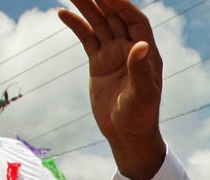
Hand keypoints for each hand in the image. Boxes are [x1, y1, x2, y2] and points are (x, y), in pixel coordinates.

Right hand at [60, 0, 166, 179]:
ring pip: (99, 24)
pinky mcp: (99, 63)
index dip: (121, 4)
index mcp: (146, 53)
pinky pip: (87, 39)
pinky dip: (76, 26)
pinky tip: (62, 13)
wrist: (127, 135)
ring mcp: (114, 54)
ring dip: (86, 7)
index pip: (135, 20)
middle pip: (115, 16)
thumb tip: (140, 45)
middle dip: (101, 0)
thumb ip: (140, 70)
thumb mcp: (142, 95)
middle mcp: (130, 49)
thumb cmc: (140, 117)